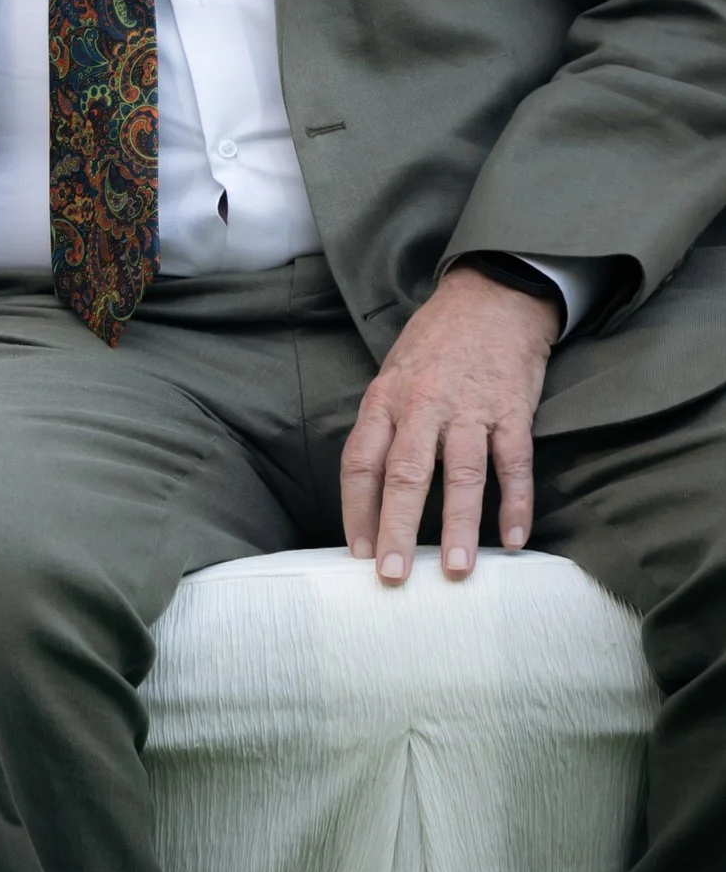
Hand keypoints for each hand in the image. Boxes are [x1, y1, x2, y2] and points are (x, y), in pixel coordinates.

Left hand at [340, 264, 557, 584]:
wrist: (493, 295)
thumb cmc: (435, 343)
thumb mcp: (392, 374)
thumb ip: (383, 427)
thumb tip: (370, 492)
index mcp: (385, 400)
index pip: (361, 463)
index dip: (357, 511)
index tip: (358, 552)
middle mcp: (422, 406)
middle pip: (405, 475)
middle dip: (396, 529)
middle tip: (392, 576)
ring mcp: (470, 408)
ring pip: (462, 475)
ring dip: (457, 527)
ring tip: (455, 571)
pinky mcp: (513, 409)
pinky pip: (515, 462)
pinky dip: (516, 503)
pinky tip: (512, 539)